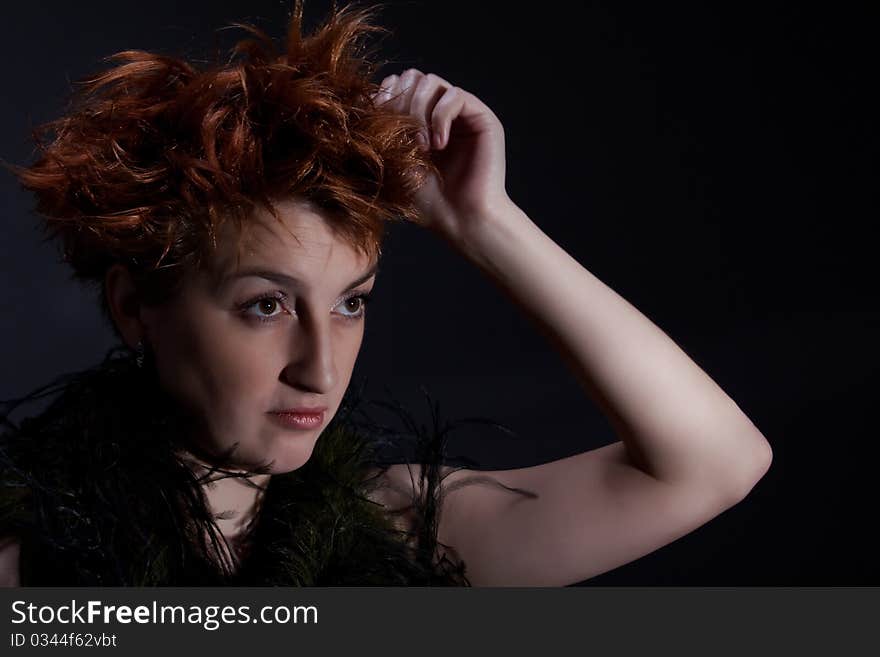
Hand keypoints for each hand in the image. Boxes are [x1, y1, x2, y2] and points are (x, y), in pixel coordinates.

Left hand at [371, 69, 510, 244]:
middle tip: (404, 140)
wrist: (461, 221)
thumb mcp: (393, 162)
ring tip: (422, 147)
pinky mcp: (482, 118)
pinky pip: (454, 95)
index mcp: (419, 120)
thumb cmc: (428, 201)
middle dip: (401, 103)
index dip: (385, 100)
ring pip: (430, 81)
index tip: (381, 130)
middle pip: (411, 76)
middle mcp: (441, 112)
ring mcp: (462, 113)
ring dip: (418, 111)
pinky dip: (441, 117)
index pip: (396, 85)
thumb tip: (361, 101)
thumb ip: (381, 131)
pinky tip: (439, 145)